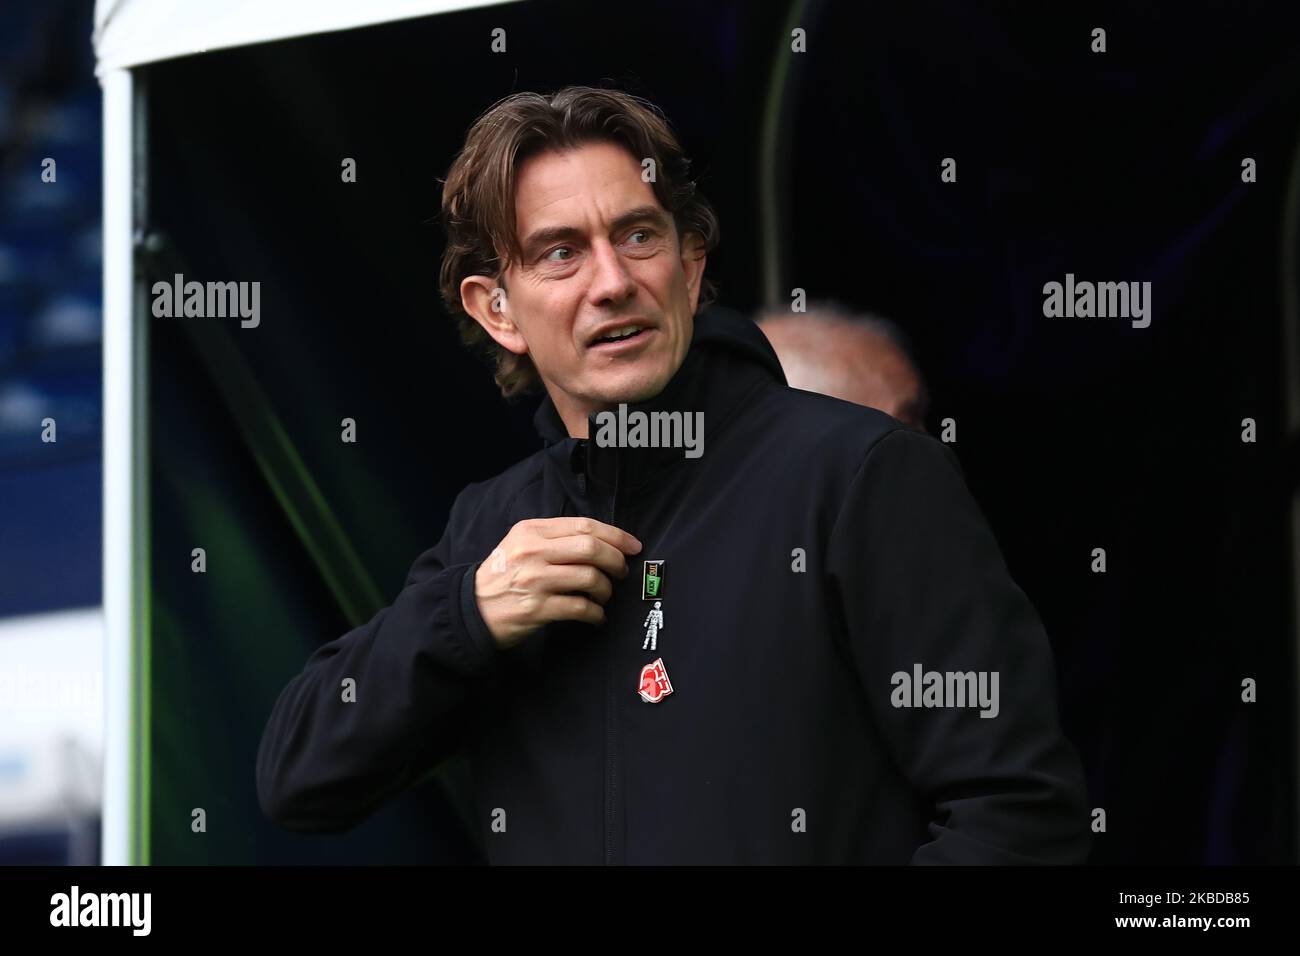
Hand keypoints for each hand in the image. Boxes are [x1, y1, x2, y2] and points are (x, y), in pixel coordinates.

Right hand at [474, 517, 641, 648]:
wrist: (471, 609)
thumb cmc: (503, 576)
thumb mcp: (520, 544)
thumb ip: (554, 537)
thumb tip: (603, 541)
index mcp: (531, 531)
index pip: (584, 526)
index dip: (616, 535)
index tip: (633, 546)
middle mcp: (533, 552)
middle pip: (591, 548)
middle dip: (616, 561)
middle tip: (621, 571)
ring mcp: (534, 581)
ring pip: (590, 578)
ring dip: (606, 589)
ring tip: (604, 595)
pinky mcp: (537, 609)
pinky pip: (580, 609)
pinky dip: (596, 614)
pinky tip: (596, 616)